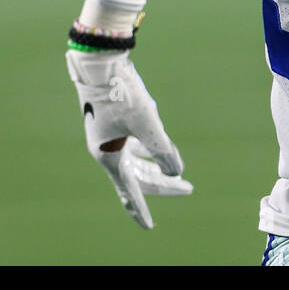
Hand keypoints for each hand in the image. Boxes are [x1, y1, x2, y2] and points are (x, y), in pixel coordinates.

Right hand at [66, 48, 191, 228]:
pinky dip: (149, 147)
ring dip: (157, 167)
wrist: (100, 62)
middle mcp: (107, 149)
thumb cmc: (121, 92)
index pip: (129, 190)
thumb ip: (163, 149)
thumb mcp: (147, 122)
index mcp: (109, 156)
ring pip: (137, 159)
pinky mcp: (114, 120)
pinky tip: (160, 145)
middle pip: (138, 175)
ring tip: (178, 174)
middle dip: (163, 184)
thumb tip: (178, 172)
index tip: (150, 227)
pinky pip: (134, 142)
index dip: (141, 210)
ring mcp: (110, 135)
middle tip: (188, 188)